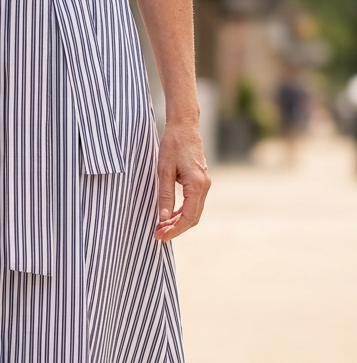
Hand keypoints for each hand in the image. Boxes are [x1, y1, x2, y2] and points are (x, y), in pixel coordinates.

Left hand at [154, 121, 209, 240]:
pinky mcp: (200, 181)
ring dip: (179, 222)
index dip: (174, 230)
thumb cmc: (172, 145)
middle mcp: (204, 186)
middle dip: (176, 229)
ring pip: (194, 212)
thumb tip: (163, 219)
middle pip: (193, 218)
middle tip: (158, 235)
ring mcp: (204, 184)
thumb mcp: (163, 171)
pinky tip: (169, 215)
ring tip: (161, 227)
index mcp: (197, 185)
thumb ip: (165, 196)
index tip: (159, 236)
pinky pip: (193, 203)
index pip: (187, 217)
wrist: (184, 126)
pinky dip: (182, 212)